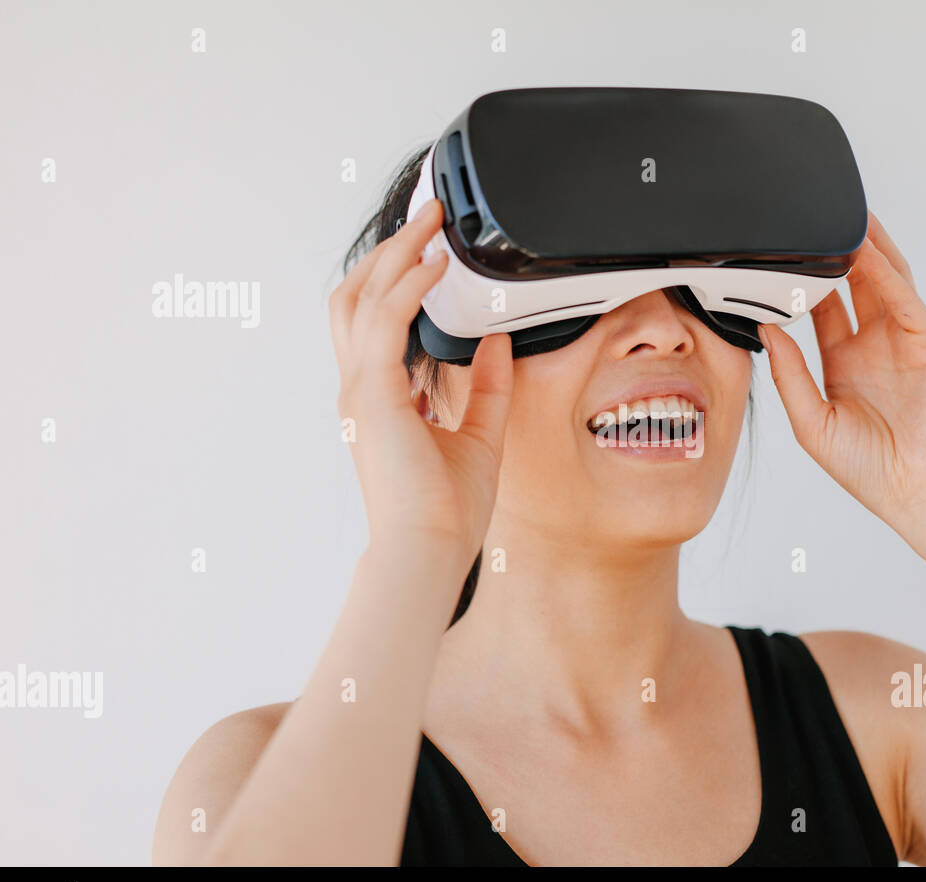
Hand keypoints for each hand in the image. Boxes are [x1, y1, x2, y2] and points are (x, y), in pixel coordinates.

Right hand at [329, 199, 512, 566]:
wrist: (429, 550)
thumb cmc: (446, 512)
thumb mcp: (479, 435)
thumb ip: (487, 387)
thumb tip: (499, 343)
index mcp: (377, 400)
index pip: (371, 321)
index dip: (394, 278)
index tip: (427, 250)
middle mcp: (361, 389)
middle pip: (355, 295)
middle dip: (389, 250)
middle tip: (427, 217)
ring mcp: (361, 390)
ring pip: (362, 296)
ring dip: (398, 253)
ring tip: (432, 224)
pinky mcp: (373, 395)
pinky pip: (385, 320)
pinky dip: (409, 285)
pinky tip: (438, 265)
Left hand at [759, 212, 925, 535]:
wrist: (919, 491)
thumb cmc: (871, 469)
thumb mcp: (812, 421)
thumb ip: (789, 374)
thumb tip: (766, 331)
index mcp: (845, 365)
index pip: (823, 311)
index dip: (803, 284)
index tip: (778, 260)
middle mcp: (875, 347)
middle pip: (854, 284)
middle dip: (836, 253)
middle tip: (810, 222)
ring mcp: (904, 341)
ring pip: (884, 279)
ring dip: (865, 248)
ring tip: (843, 216)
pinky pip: (904, 297)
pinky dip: (885, 271)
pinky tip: (865, 250)